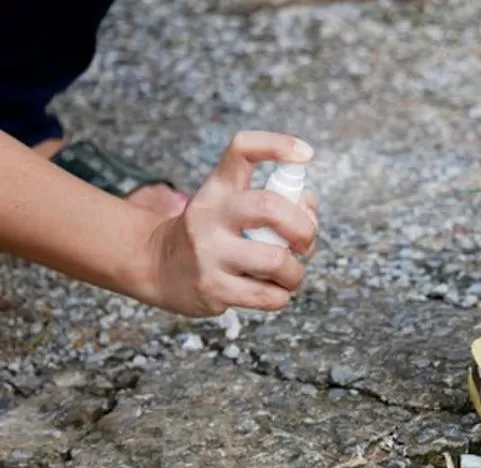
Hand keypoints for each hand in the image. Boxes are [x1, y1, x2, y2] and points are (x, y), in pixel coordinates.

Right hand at [145, 131, 318, 316]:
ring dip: (296, 271)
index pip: (242, 150)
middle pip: (270, 207)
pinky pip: (269, 295)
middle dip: (304, 228)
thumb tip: (309, 207)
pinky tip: (272, 290)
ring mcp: (209, 253)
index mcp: (218, 188)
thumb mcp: (231, 205)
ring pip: (276, 260)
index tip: (305, 154)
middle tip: (305, 243)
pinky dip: (282, 295)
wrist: (158, 267)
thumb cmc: (212, 233)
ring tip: (289, 273)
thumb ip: (275, 198)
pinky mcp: (213, 289)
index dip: (278, 145)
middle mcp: (211, 215)